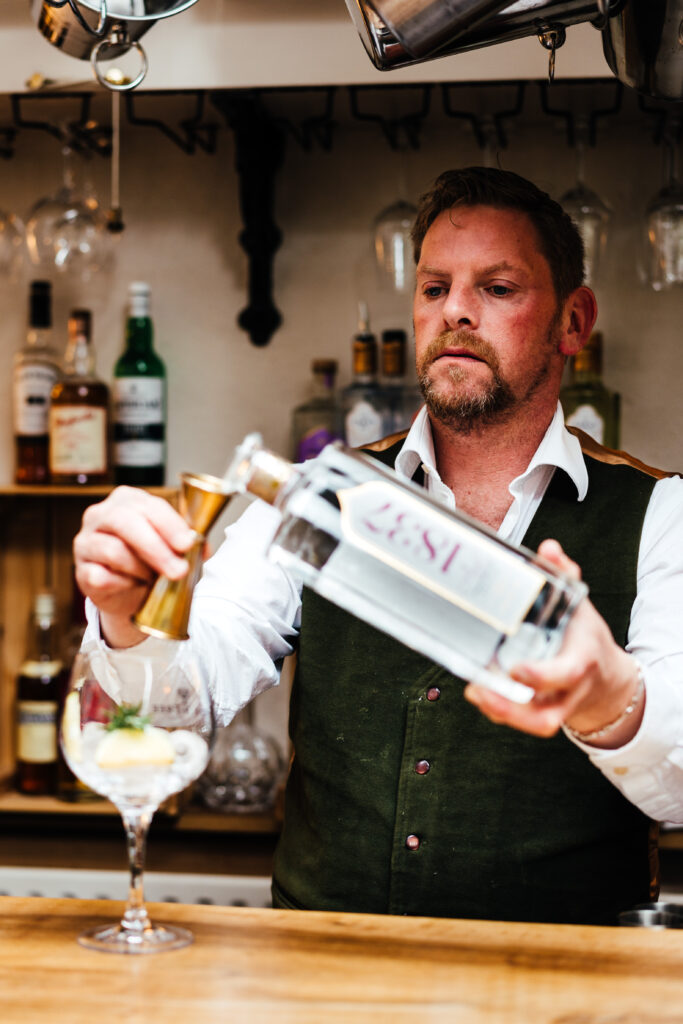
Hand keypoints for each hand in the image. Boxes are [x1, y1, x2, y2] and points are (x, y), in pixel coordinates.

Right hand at [73, 486, 195, 647]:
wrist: (131, 593)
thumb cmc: (152, 561)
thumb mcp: (174, 547)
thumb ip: (189, 543)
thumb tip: (203, 547)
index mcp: (127, 500)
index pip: (149, 506)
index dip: (170, 525)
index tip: (188, 544)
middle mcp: (100, 515)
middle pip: (126, 523)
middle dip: (157, 548)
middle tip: (178, 570)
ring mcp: (86, 541)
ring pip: (113, 550)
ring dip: (141, 568)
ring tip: (154, 579)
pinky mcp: (81, 570)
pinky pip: (101, 576)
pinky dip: (122, 584)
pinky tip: (133, 585)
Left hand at [464, 539, 643, 747]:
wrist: (607, 680)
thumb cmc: (586, 640)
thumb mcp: (581, 606)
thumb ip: (565, 577)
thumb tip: (549, 549)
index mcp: (581, 662)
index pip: (566, 674)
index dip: (542, 676)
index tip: (517, 669)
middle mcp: (570, 691)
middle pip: (546, 715)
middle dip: (513, 709)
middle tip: (480, 689)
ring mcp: (557, 706)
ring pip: (534, 724)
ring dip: (502, 712)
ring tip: (475, 691)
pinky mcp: (543, 713)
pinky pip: (522, 721)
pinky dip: (500, 711)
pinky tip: (480, 691)